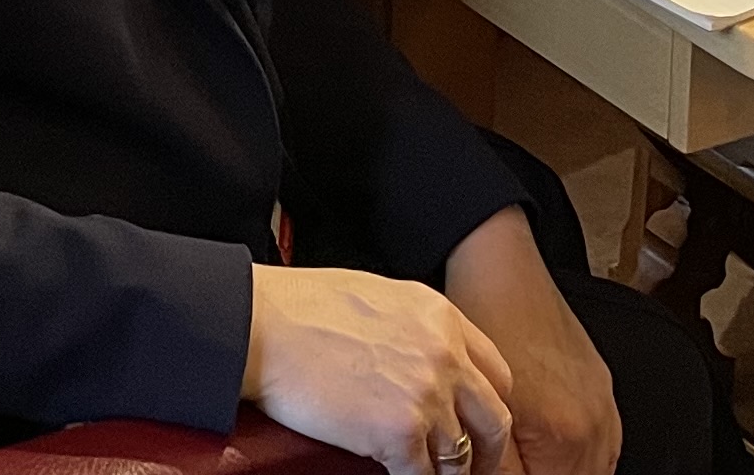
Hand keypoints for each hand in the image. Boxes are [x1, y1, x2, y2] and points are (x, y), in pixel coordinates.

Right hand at [245, 264, 515, 474]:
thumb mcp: (375, 297)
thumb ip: (412, 328)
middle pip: (494, 419)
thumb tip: (417, 359)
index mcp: (440, 317)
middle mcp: (445, 355)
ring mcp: (426, 396)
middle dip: (487, 452)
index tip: (477, 424)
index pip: (496, 373)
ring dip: (444, 472)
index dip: (487, 406)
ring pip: (460, 456)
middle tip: (473, 468)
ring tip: (426, 474)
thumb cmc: (296, 306)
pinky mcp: (398, 433)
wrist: (258, 324)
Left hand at [444, 209, 620, 474]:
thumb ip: (494, 461)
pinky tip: (550, 445)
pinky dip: (579, 454)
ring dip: (562, 468)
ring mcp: (605, 406)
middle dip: (540, 472)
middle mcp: (596, 426)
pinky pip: (603, 442)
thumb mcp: (482, 405)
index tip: (492, 467)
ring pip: (593, 468)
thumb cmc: (488, 324)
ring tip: (529, 455)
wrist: (506, 270)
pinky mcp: (603, 388)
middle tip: (513, 460)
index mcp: (566, 437)